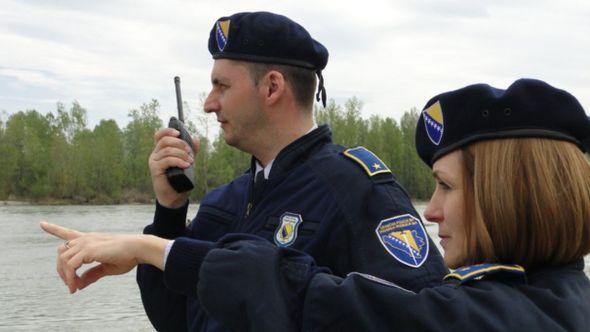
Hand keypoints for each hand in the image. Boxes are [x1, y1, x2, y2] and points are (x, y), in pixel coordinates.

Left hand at [40, 222, 167, 292]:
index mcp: (90, 240)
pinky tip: (76, 285)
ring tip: (74, 288)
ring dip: (66, 277)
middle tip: (71, 286)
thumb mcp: (106, 268)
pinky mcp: (88, 249)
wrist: (139, 249)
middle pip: (61, 253)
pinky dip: (70, 278)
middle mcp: (85, 239)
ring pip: (63, 260)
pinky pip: (70, 266)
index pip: (68, 233)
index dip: (54, 229)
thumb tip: (78, 285)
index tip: (42, 224)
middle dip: (61, 271)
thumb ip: (91, 275)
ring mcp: (86, 242)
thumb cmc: (127, 257)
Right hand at [149, 128, 199, 207]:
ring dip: (182, 154)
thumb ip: (191, 151)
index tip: (178, 133)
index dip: (168, 131)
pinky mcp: (155, 169)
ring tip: (191, 162)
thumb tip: (196, 138)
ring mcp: (154, 161)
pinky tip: (186, 165)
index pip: (159, 135)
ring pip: (167, 150)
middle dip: (180, 143)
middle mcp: (155, 154)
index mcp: (161, 150)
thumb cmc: (180, 178)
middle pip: (165, 140)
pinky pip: (167, 160)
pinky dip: (178, 161)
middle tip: (190, 152)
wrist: (175, 196)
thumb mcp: (187, 161)